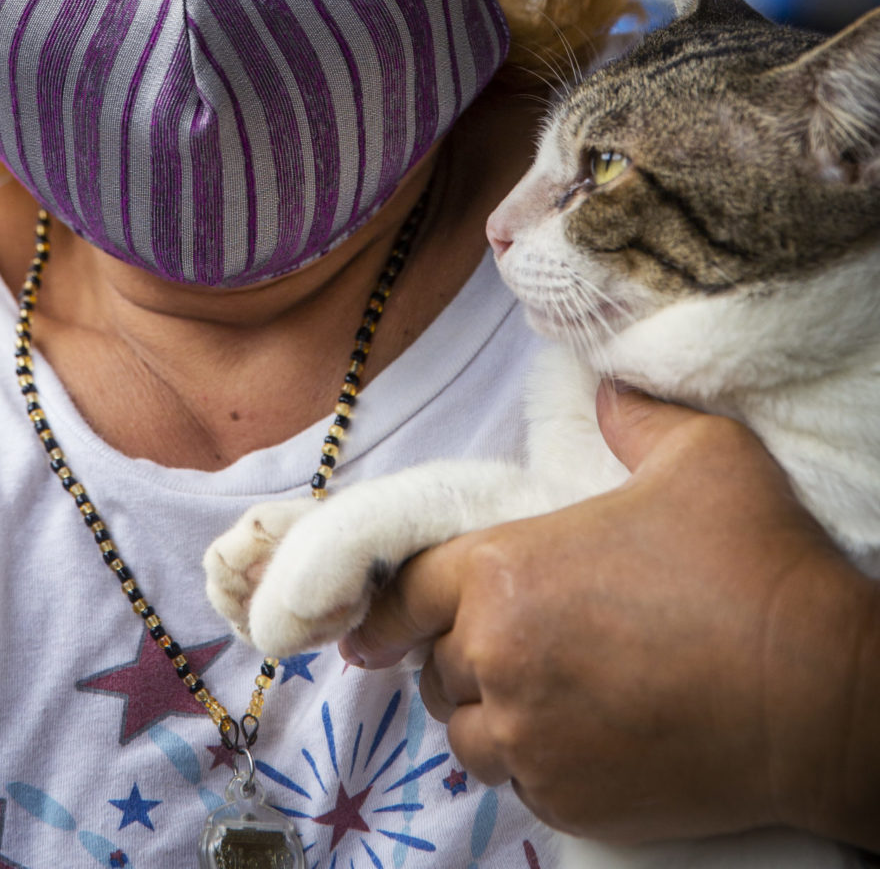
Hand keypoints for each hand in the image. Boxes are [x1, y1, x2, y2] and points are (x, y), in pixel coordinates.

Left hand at [341, 387, 879, 848]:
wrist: (820, 695)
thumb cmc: (753, 566)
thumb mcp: (699, 453)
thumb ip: (634, 417)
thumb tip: (608, 393)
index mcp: (505, 571)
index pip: (404, 592)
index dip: (389, 603)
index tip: (374, 620)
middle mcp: (500, 660)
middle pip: (437, 664)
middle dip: (459, 651)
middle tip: (509, 638)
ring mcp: (533, 741)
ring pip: (468, 733)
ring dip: (489, 712)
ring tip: (537, 691)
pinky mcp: (571, 801)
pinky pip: (518, 784)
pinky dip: (532, 762)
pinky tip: (575, 736)